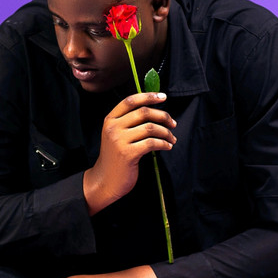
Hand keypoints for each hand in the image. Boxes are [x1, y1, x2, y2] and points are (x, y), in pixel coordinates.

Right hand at [83, 92, 175, 214]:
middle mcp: (113, 127)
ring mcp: (119, 141)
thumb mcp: (116, 135)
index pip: (130, 101)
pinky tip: (167, 146)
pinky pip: (152, 143)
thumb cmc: (115, 157)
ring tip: (171, 139)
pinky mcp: (128, 154)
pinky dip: (163, 144)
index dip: (148, 96)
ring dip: (166, 132)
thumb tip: (153, 109)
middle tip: (173, 123)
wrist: (105, 180)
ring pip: (150, 128)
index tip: (163, 97)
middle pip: (143, 112)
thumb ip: (128, 121)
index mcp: (110, 119)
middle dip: (163, 116)